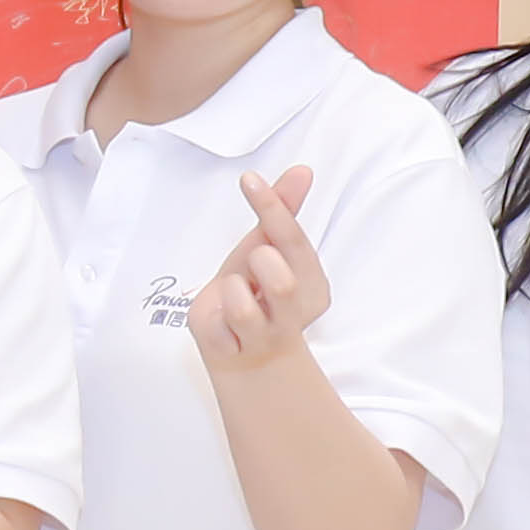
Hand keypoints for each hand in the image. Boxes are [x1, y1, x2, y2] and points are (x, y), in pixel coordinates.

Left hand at [181, 162, 330, 371]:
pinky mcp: (236, 351)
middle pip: (277, 262)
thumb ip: (282, 212)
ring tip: (239, 294)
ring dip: (235, 284)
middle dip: (256, 251)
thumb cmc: (252, 297)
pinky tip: (226, 320)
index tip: (249, 180)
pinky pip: (220, 316)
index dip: (271, 206)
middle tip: (251, 260)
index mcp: (312, 284)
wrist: (241, 357)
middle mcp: (298, 311)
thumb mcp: (263, 248)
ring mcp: (269, 334)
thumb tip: (302, 171)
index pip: (291, 237)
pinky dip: (216, 309)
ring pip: (243, 298)